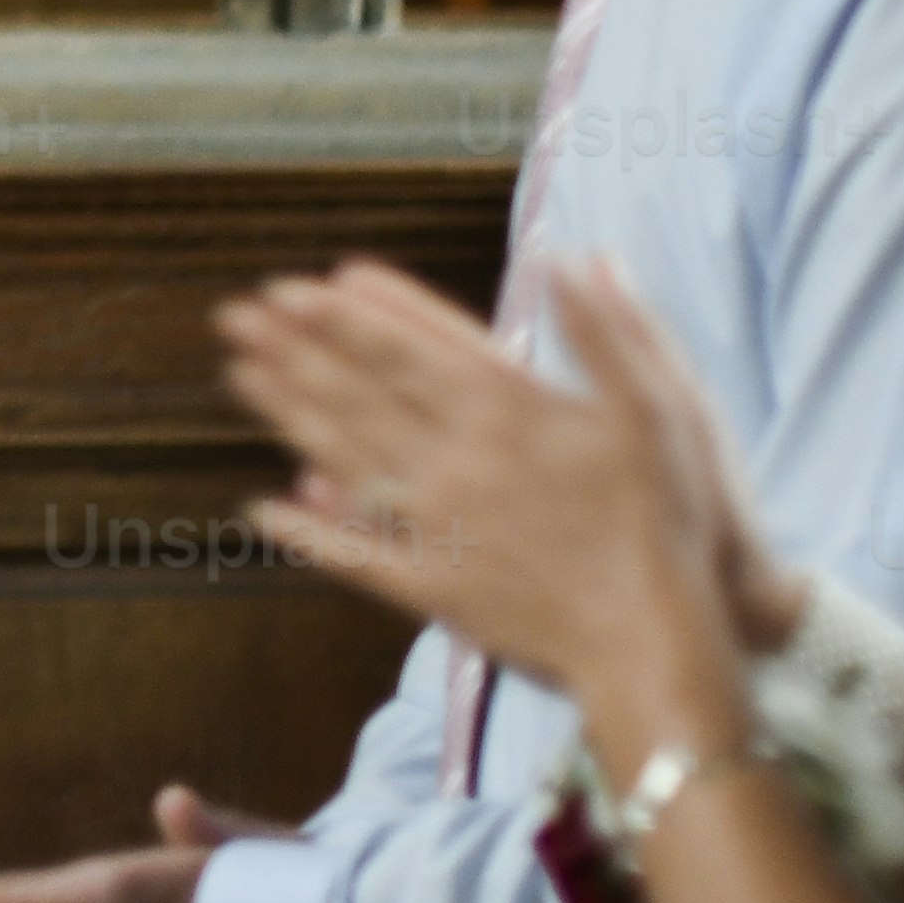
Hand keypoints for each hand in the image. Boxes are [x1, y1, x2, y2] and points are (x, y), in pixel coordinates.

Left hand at [221, 253, 758, 751]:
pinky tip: (258, 511)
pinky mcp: (433, 587)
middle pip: (358, 395)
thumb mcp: (664, 410)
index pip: (407, 349)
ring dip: (286, 413)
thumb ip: (613, 331)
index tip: (293, 287)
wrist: (656, 644)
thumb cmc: (670, 523)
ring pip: (343, 458)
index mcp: (508, 413)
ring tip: (238, 374)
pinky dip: (303, 533)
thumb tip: (572, 258)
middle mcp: (457, 462)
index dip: (345, 317)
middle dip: (292, 351)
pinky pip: (353, 556)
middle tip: (234, 314)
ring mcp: (436, 527)